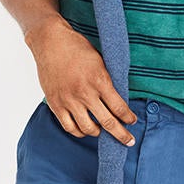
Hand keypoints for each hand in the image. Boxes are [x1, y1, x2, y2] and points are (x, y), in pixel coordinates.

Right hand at [25, 15, 137, 145]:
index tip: (132, 121)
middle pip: (107, 122)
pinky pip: (69, 127)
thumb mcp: (99, 59)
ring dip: (98, 133)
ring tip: (102, 131)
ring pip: (88, 129)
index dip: (128, 117)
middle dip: (121, 134)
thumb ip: (106, 79)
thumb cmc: (77, 47)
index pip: (119, 107)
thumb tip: (117, 95)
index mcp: (99, 79)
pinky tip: (84, 129)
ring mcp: (69, 100)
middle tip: (129, 141)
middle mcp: (85, 93)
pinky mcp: (56, 104)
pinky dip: (79, 132)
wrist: (51, 41)